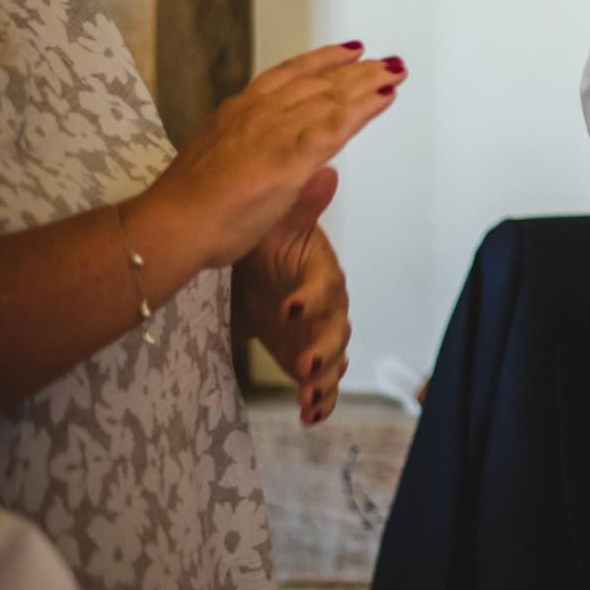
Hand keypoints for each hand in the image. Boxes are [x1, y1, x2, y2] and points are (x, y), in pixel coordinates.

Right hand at [138, 44, 402, 269]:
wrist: (173, 225)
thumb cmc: (189, 208)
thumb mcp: (219, 168)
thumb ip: (252, 156)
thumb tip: (273, 157)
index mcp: (238, 112)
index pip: (287, 76)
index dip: (320, 61)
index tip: (346, 52)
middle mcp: (259, 112)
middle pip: (317, 82)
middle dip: (354, 70)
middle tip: (383, 61)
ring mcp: (277, 131)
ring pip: (332, 97)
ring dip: (368, 82)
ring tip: (395, 71)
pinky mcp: (293, 155)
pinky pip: (338, 123)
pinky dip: (365, 106)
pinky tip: (386, 96)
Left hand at [236, 217, 349, 426]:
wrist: (252, 267)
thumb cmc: (269, 242)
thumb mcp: (280, 222)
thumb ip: (303, 206)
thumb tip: (326, 172)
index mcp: (321, 272)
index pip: (325, 285)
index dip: (312, 297)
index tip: (290, 308)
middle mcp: (328, 305)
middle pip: (338, 327)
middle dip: (325, 348)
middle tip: (306, 364)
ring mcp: (318, 333)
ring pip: (334, 357)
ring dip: (325, 379)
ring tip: (309, 400)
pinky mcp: (306, 356)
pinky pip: (322, 382)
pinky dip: (321, 401)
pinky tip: (310, 417)